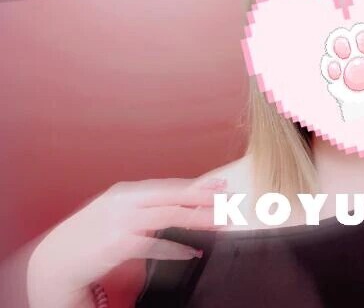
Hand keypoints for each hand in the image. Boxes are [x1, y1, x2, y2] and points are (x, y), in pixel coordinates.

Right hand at [27, 177, 225, 307]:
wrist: (54, 259)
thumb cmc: (88, 236)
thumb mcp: (115, 212)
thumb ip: (143, 208)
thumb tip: (176, 207)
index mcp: (127, 191)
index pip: (169, 185)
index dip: (197, 184)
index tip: (221, 184)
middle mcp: (125, 201)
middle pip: (173, 196)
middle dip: (204, 197)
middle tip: (229, 199)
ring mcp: (120, 221)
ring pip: (169, 216)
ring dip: (198, 220)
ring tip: (220, 223)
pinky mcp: (117, 244)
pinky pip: (154, 244)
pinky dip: (177, 248)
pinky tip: (193, 251)